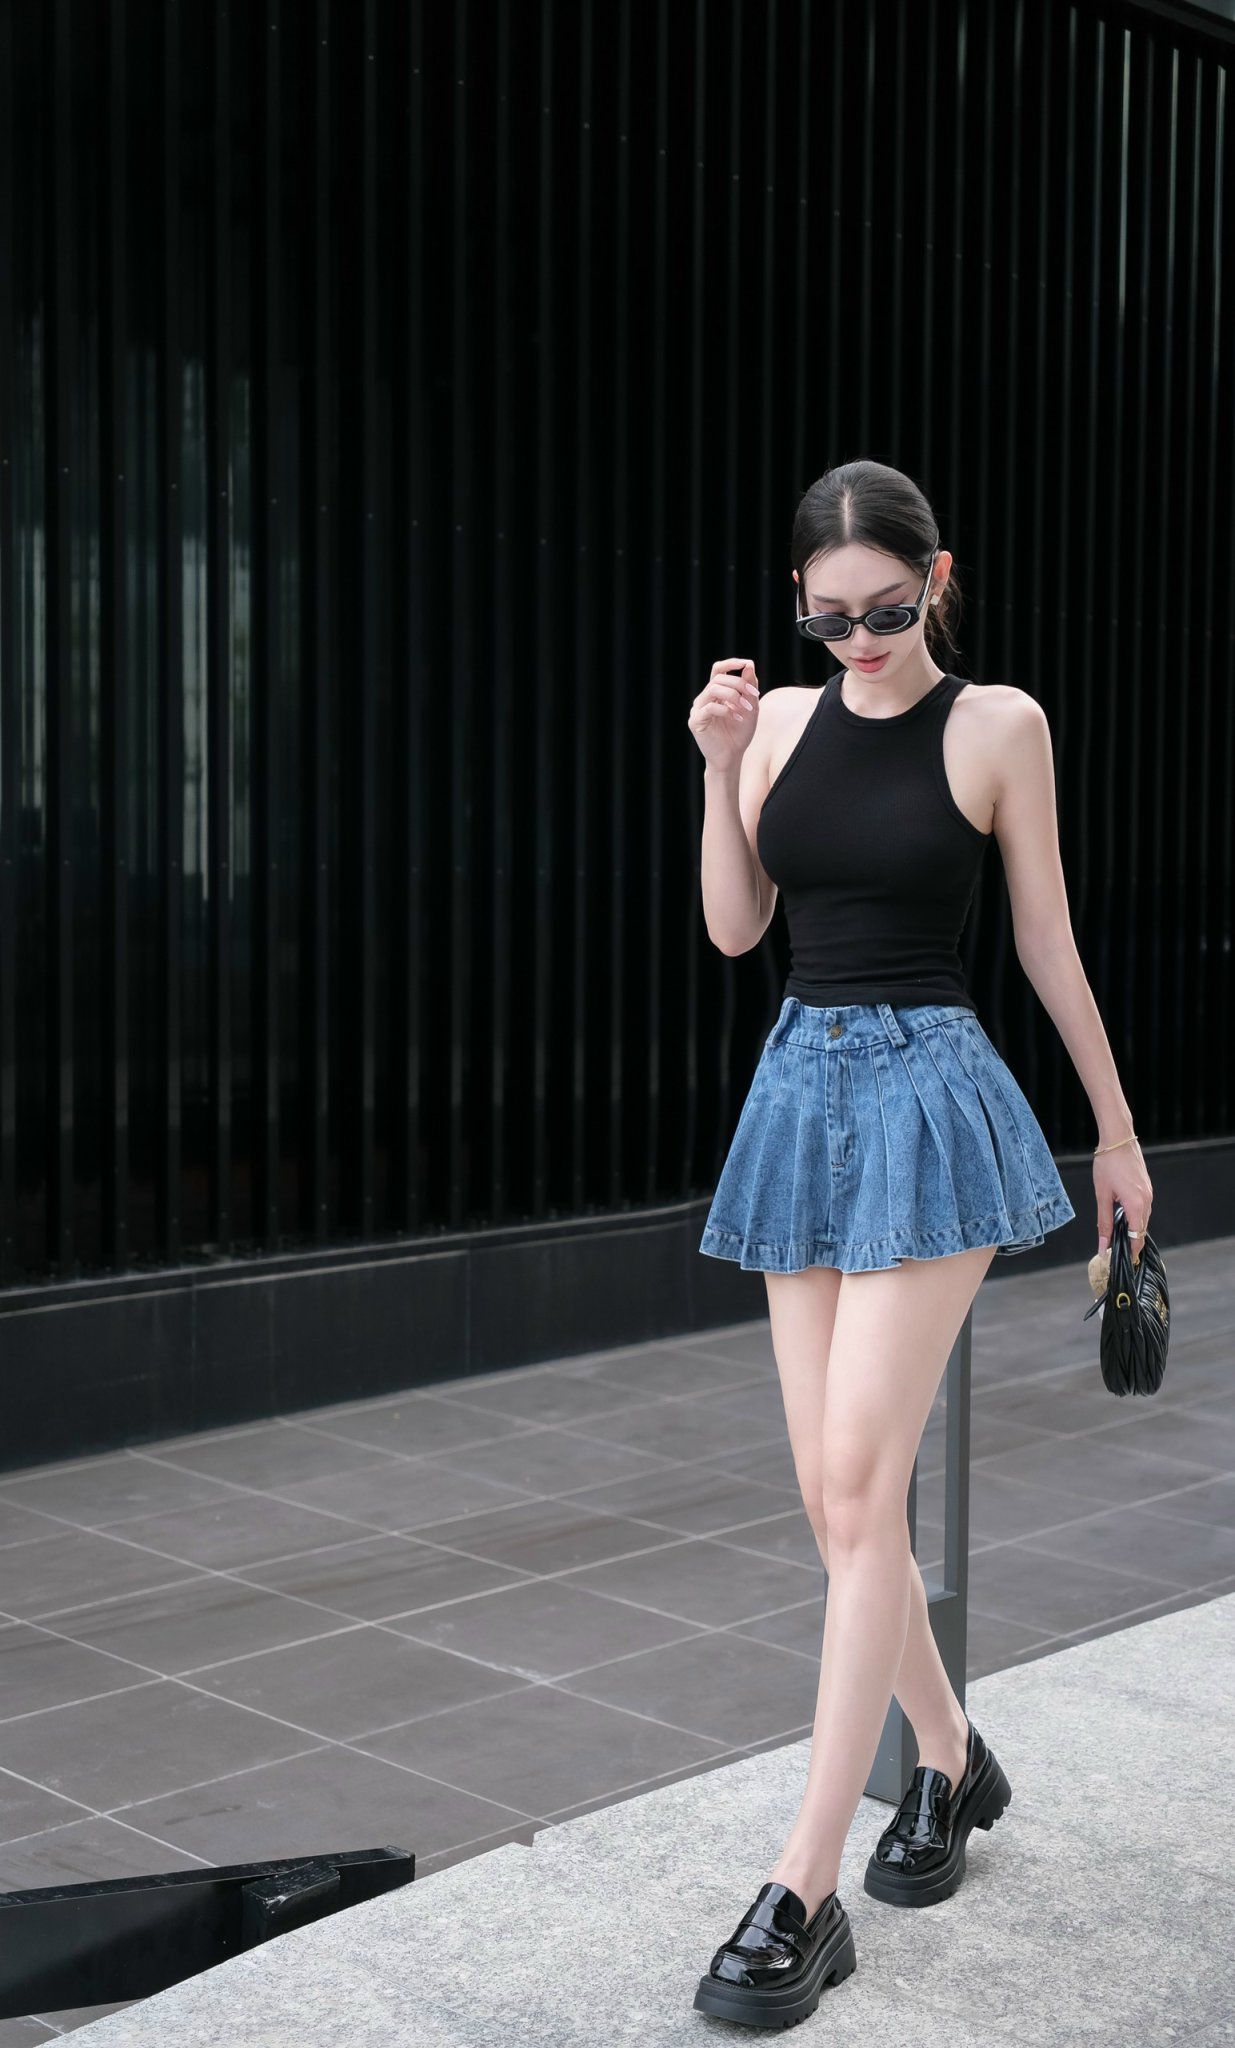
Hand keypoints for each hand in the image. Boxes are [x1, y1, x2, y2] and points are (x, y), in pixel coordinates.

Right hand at [687, 659, 761, 772]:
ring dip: (734, 696)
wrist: (732, 757)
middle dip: (739, 683)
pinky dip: (725, 709)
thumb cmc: (739, 733)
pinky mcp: (695, 721)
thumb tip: (749, 665)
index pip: (718, 670)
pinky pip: (709, 707)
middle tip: (754, 693)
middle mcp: (705, 698)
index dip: (731, 663)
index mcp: (716, 693)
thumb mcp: (750, 707)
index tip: (746, 664)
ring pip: (713, 689)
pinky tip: (736, 717)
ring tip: (746, 708)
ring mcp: (698, 709)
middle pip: (718, 678)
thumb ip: (749, 687)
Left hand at [1093, 1140, 1152, 1265]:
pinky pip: (1144, 1209)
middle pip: (1141, 1230)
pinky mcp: (1147, 1187)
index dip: (1131, 1251)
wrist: (1118, 1139)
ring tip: (1117, 1238)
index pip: (1137, 1236)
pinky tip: (1122, 1218)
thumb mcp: (1102, 1195)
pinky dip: (1135, 1217)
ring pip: (1143, 1219)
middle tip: (1116, 1253)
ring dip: (1132, 1229)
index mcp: (1136, 1204)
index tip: (1122, 1262)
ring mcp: (1149, 1193)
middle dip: (1131, 1243)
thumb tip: (1102, 1245)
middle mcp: (1147, 1201)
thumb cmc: (1107, 1164)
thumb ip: (1104, 1222)